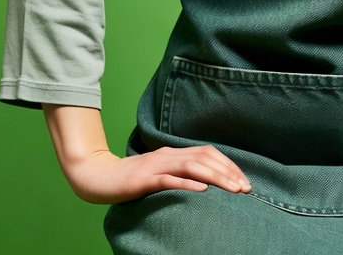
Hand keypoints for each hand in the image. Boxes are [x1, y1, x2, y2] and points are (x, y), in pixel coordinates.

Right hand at [42, 104, 249, 203]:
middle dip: (229, 172)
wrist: (97, 177)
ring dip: (216, 177)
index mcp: (173, 153)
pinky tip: (202, 189)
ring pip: (192, 165)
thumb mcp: (159, 174)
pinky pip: (168, 179)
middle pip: (205, 157)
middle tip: (245, 188)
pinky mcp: (143, 178)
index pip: (208, 153)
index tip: (244, 181)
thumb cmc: (130, 180)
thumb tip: (206, 183)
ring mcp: (155, 165)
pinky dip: (187, 182)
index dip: (229, 165)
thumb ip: (179, 173)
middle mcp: (168, 155)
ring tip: (232, 189)